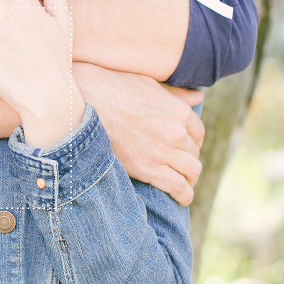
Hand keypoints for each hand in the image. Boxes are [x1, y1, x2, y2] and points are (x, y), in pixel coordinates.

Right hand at [73, 63, 204, 205]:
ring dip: (189, 179)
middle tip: (178, 166)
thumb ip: (175, 94)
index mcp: (179, 111)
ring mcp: (162, 151)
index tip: (184, 148)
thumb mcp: (149, 85)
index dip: (193, 142)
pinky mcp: (147, 168)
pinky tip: (182, 198)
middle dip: (188, 160)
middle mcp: (176, 132)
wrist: (85, 106)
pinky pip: (177, 186)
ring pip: (191, 171)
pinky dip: (184, 195)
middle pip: (194, 153)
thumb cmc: (113, 90)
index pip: (198, 133)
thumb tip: (197, 96)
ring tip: (183, 183)